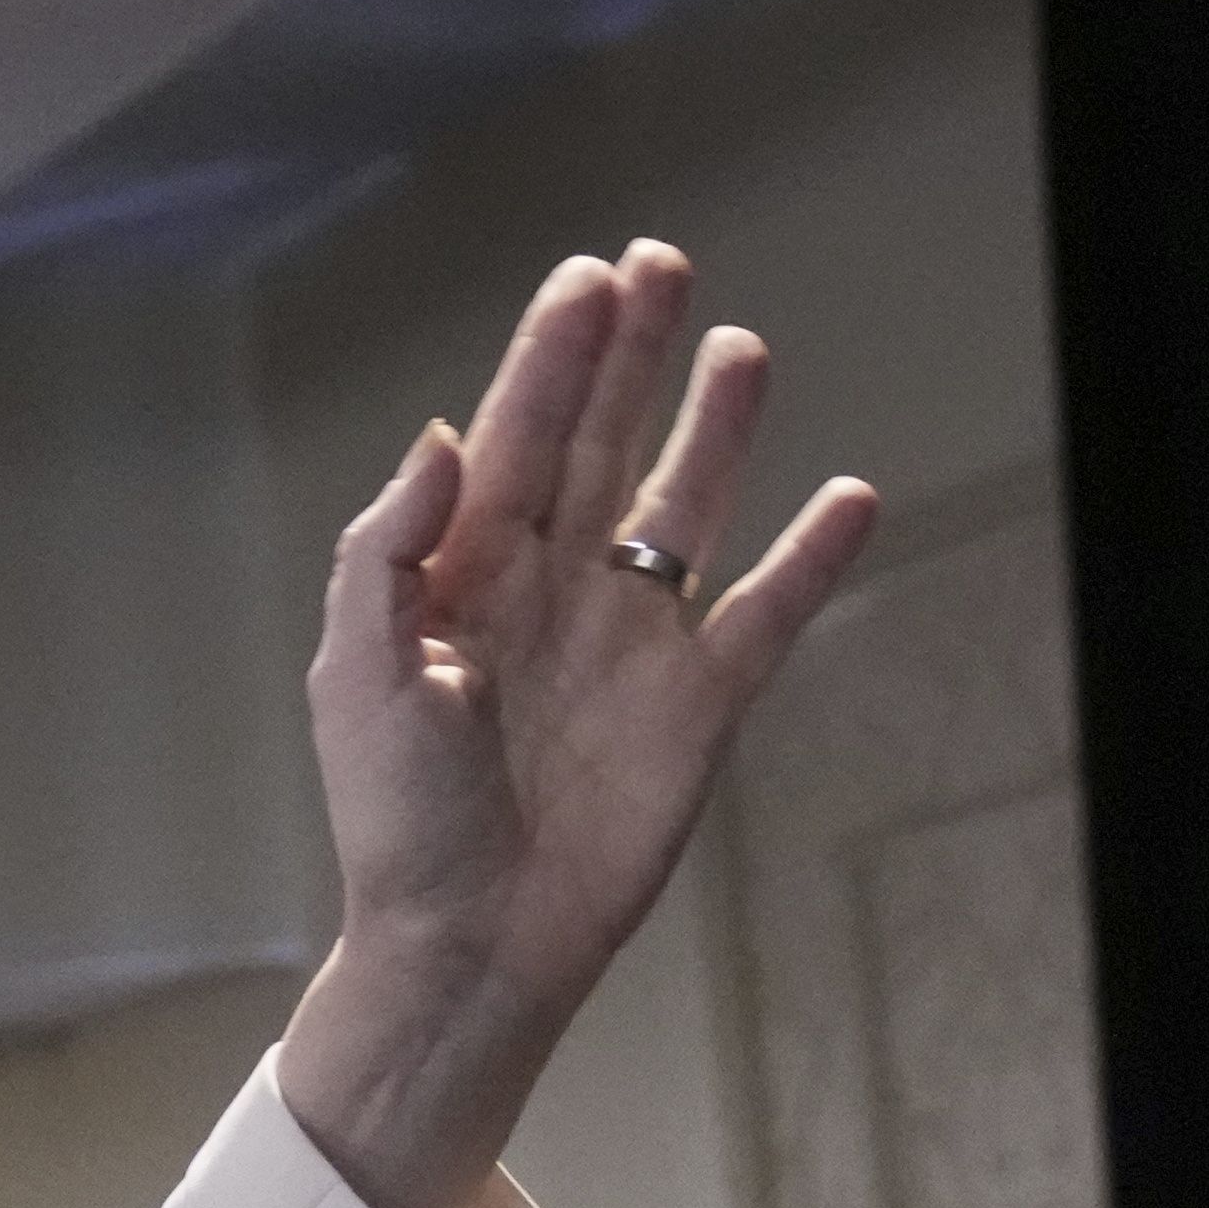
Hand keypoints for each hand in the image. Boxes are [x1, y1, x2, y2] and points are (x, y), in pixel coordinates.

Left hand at [268, 244, 879, 1207]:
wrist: (465, 942)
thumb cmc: (396, 820)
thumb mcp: (359, 678)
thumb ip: (387, 555)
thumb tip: (441, 440)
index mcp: (463, 574)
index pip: (514, 437)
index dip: (553, 358)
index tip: (589, 279)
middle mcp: (553, 589)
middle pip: (601, 443)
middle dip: (631, 357)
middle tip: (662, 265)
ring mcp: (631, 640)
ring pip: (685, 507)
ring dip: (715, 431)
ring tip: (745, 349)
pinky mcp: (697, 704)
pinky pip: (765, 615)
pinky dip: (810, 561)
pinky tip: (849, 497)